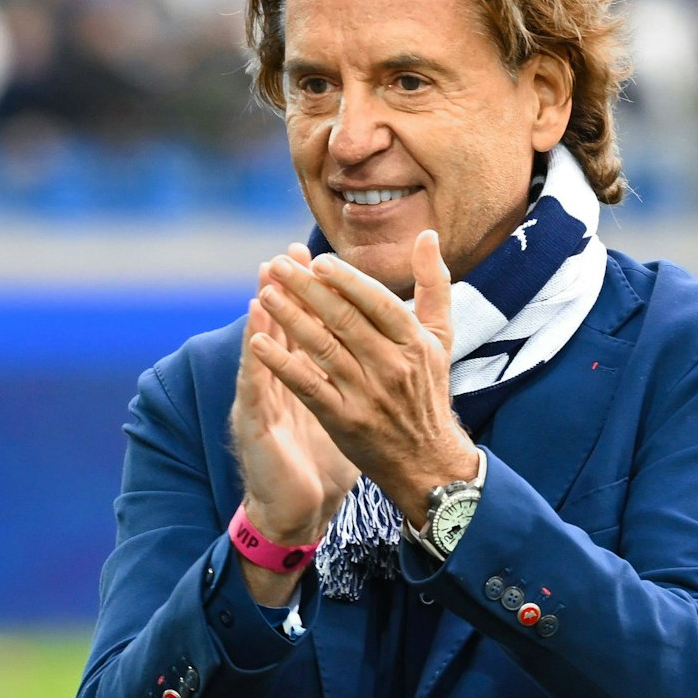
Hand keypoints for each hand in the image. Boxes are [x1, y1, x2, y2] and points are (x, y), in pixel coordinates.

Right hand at [231, 243, 359, 604]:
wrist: (299, 507)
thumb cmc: (320, 458)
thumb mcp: (341, 411)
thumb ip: (355, 375)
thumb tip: (380, 348)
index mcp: (304, 376)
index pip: (305, 326)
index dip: (311, 294)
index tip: (315, 259)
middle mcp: (280, 382)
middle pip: (280, 329)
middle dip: (286, 291)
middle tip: (283, 256)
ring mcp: (265, 400)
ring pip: (263, 349)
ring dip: (265, 314)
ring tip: (265, 279)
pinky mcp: (255, 424)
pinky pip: (256, 386)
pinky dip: (257, 358)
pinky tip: (256, 335)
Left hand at [251, 229, 478, 525]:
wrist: (427, 462)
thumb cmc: (428, 391)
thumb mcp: (441, 338)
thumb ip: (434, 285)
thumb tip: (427, 234)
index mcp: (415, 343)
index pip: (377, 302)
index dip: (345, 281)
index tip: (317, 261)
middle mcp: (392, 367)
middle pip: (344, 320)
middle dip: (307, 290)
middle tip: (277, 266)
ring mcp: (367, 395)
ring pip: (323, 349)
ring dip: (290, 319)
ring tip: (266, 293)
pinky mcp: (343, 421)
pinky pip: (307, 387)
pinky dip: (281, 364)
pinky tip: (257, 343)